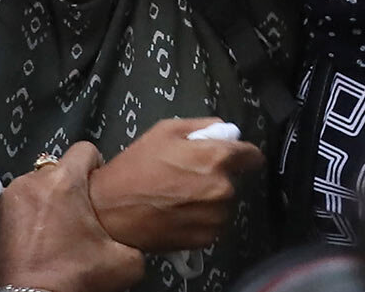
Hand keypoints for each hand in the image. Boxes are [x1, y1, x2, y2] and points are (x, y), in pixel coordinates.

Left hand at [0, 142, 143, 291]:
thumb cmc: (71, 277)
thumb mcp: (123, 263)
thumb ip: (134, 242)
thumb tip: (132, 241)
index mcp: (64, 181)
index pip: (85, 149)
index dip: (97, 165)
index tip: (99, 184)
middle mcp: (32, 181)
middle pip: (57, 170)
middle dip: (68, 188)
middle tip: (78, 217)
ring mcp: (7, 199)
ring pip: (34, 188)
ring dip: (44, 203)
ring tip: (53, 232)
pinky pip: (14, 208)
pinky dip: (24, 219)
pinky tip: (33, 242)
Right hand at [89, 117, 265, 251]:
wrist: (111, 210)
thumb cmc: (137, 165)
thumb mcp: (165, 131)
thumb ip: (202, 126)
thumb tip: (226, 131)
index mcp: (216, 158)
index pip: (253, 156)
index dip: (244, 154)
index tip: (235, 156)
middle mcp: (223, 189)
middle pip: (235, 180)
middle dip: (219, 176)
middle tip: (189, 175)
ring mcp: (216, 217)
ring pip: (224, 203)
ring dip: (211, 199)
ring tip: (181, 196)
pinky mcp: (207, 238)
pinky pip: (214, 223)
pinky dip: (203, 218)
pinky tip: (180, 213)